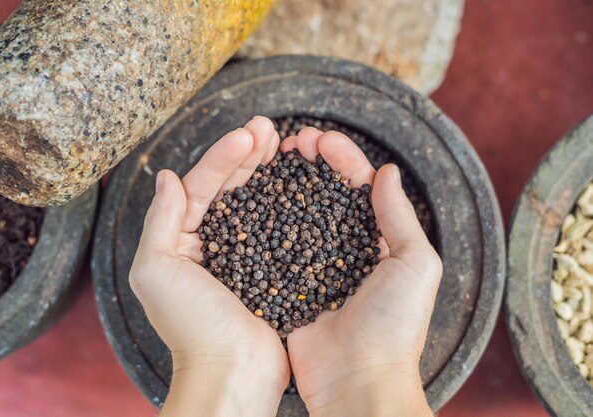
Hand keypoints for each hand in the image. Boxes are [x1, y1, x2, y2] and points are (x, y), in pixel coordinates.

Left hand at [129, 116, 288, 416]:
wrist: (232, 373)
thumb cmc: (191, 327)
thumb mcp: (157, 270)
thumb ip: (159, 220)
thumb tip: (164, 175)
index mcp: (180, 241)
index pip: (200, 186)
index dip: (223, 156)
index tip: (248, 134)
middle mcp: (210, 244)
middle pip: (229, 188)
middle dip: (247, 155)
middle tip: (268, 128)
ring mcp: (242, 256)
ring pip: (254, 202)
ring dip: (266, 171)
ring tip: (282, 142)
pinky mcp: (270, 270)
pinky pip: (277, 228)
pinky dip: (285, 203)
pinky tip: (297, 182)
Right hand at [281, 129, 441, 416]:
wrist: (359, 381)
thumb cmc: (394, 326)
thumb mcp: (415, 265)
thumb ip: (399, 217)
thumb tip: (386, 172)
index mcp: (380, 242)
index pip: (361, 188)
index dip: (343, 159)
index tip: (321, 139)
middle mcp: (346, 251)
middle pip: (326, 195)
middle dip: (312, 164)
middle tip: (294, 141)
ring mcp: (315, 268)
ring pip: (298, 216)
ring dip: (288, 185)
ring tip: (272, 159)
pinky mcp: (289, 287)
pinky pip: (276, 248)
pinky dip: (267, 221)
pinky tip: (255, 199)